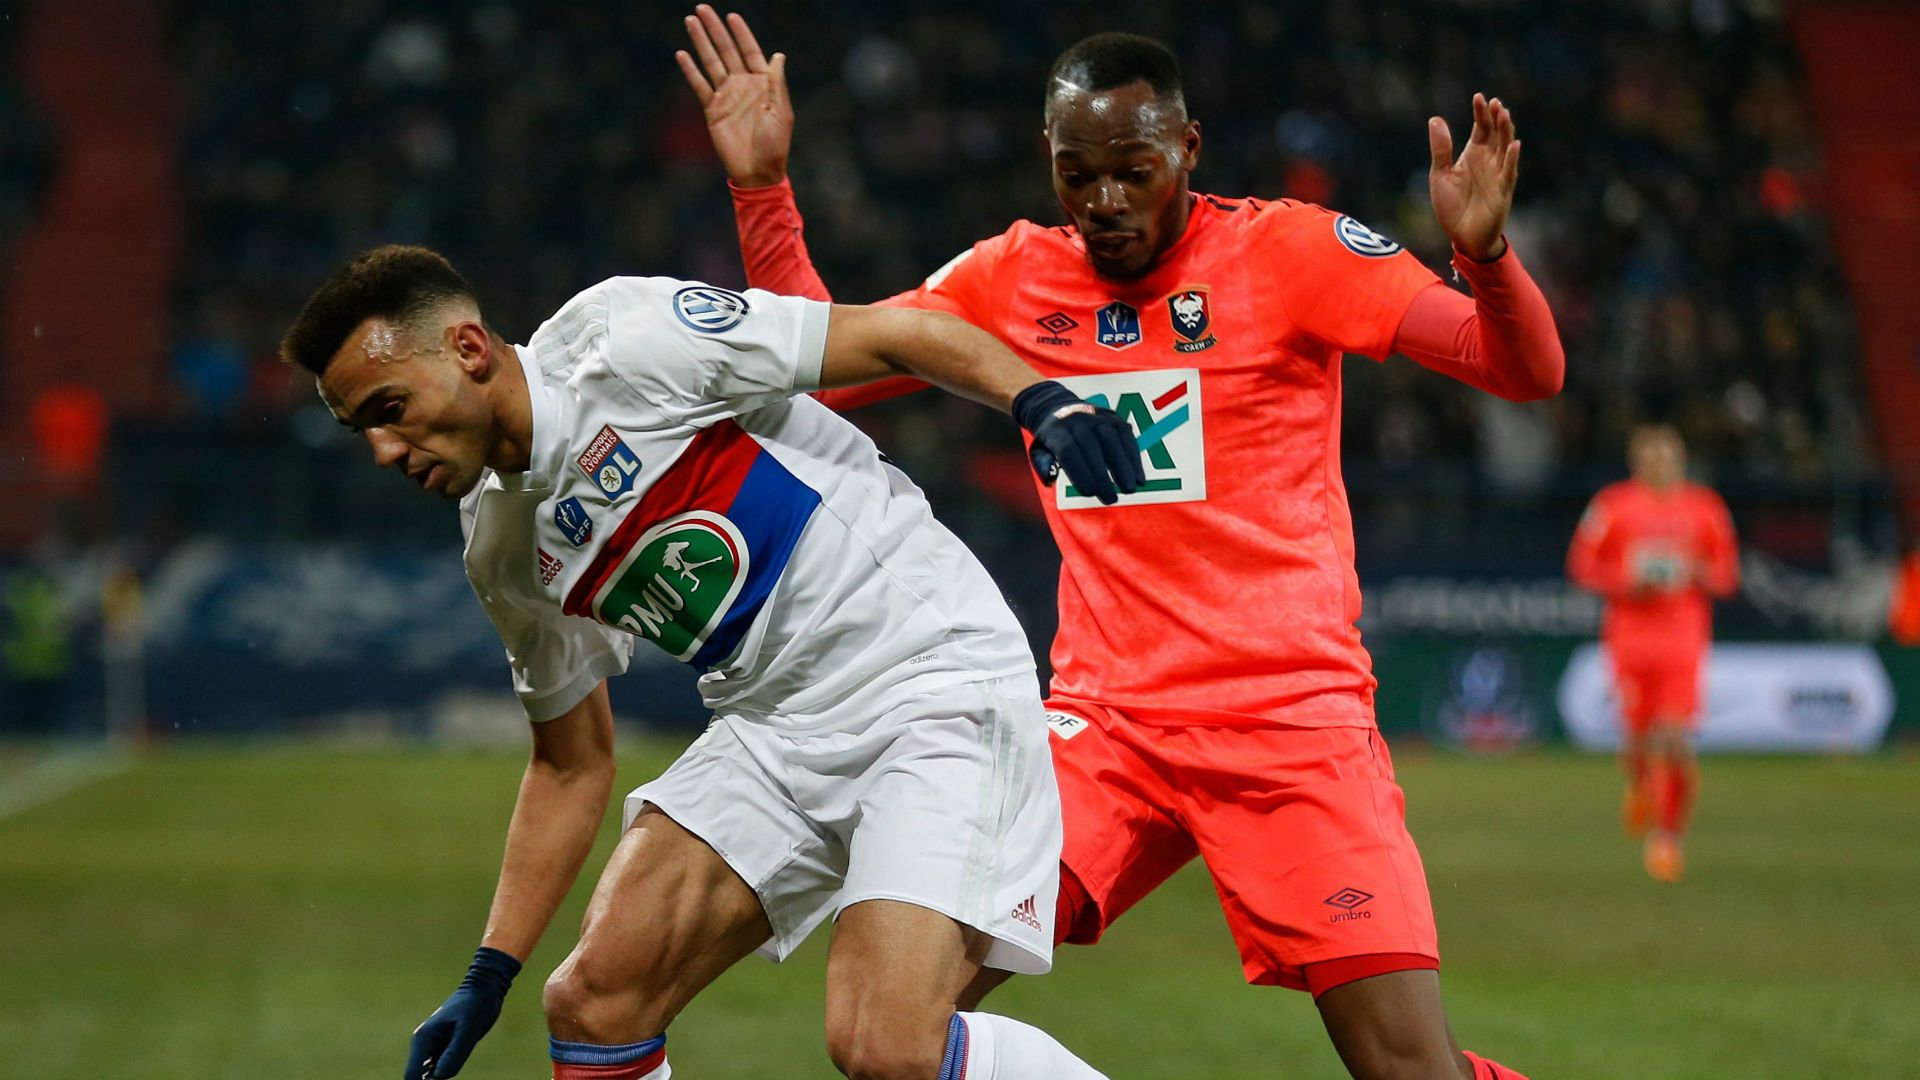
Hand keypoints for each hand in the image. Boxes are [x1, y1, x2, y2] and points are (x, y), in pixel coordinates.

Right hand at [403, 947, 519, 1078]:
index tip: (441, 1077)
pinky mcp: (442, 1045)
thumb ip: (454, 1053)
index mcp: (424, 1039)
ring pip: (429, 1072)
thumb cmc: (478, 1005)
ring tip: (459, 1054)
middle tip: (455, 1064)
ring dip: (439, 1074)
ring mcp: (431, 1044)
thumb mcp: (469, 1030)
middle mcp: (423, 1043)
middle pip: (418, 1076)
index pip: (412, 1075)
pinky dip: (446, 1068)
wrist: (484, 988)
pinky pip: (438, 1065)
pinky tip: (460, 1053)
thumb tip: (438, 1077)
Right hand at [676, 5, 791, 187]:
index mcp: (763, 83)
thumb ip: (776, 83)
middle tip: (702, 9)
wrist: (757, 172)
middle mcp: (743, 85)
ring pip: (711, 62)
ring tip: (690, 21)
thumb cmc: (775, 145)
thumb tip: (778, 55)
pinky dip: (690, 70)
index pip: (750, 51)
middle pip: (727, 51)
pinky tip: (682, 54)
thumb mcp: (781, 112)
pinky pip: (700, 85)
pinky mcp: (713, 109)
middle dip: (715, 30)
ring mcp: (727, 96)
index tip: (731, 16)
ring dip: (701, 42)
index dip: (741, 34)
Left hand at [1012, 382, 1144, 505]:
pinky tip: (1139, 479)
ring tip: (1129, 489)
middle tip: (1110, 499)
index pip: (1068, 451)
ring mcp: (1098, 417)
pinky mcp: (1115, 418)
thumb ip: (1044, 466)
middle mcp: (1078, 420)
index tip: (1090, 494)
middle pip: (1092, 447)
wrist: (1057, 407)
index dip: (1080, 473)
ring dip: (1123, 467)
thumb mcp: (1039, 451)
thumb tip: (1051, 479)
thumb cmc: (1051, 440)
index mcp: (1057, 430)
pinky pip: (1127, 437)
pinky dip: (1134, 459)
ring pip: (1113, 440)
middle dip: (1103, 475)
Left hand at [1428, 93, 1519, 260]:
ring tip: (1504, 114)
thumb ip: (1440, 148)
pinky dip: (1511, 159)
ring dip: (1505, 131)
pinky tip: (1513, 145)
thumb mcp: (1440, 174)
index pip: (1480, 128)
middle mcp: (1488, 161)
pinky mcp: (1503, 190)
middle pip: (1495, 133)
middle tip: (1494, 102)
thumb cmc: (1452, 206)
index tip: (1478, 96)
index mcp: (1473, 154)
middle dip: (1495, 117)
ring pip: (1505, 147)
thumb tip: (1435, 119)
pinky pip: (1509, 172)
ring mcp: (1498, 174)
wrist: (1462, 236)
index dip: (1480, 112)